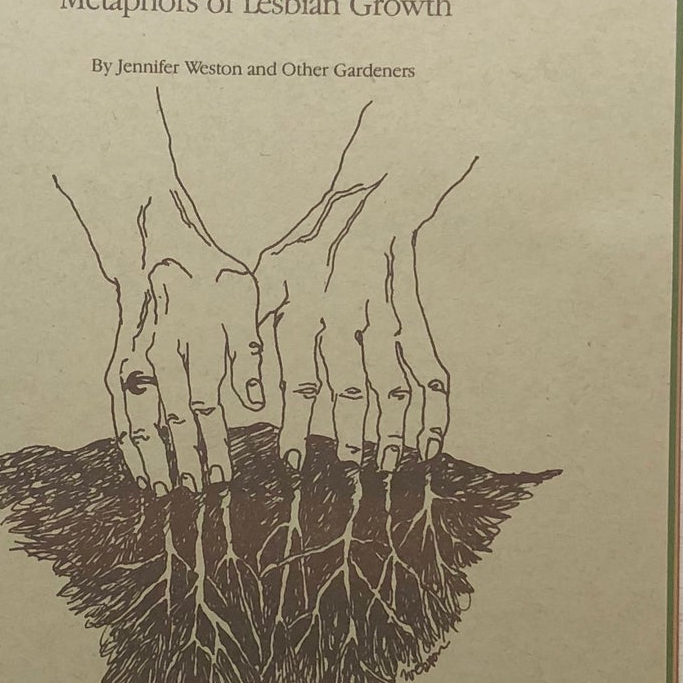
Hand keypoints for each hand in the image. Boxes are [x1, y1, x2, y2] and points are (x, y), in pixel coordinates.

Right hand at [108, 204, 262, 493]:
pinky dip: (128, 443)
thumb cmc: (211, 277)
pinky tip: (140, 471)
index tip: (226, 478)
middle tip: (197, 496)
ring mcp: (135, 361)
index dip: (214, 443)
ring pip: (139, 419)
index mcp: (195, 338)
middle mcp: (159, 353)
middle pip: (172, 417)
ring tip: (162, 493)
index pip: (206, 403)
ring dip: (151, 458)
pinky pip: (121, 412)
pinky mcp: (120, 366)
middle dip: (185, 459)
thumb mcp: (244, 299)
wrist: (158, 249)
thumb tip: (255, 403)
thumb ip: (248, 351)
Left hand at [254, 150, 472, 472]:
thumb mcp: (266, 279)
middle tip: (348, 475)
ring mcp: (385, 324)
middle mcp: (345, 321)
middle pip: (351, 388)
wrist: (370, 207)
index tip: (294, 463)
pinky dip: (434, 412)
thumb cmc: (306, 251)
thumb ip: (253, 332)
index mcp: (303, 312)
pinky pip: (428, 373)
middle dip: (351, 435)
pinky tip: (431, 446)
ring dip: (394, 430)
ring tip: (389, 469)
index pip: (299, 379)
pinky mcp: (413, 326)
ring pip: (394, 385)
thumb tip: (248, 397)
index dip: (297, 424)